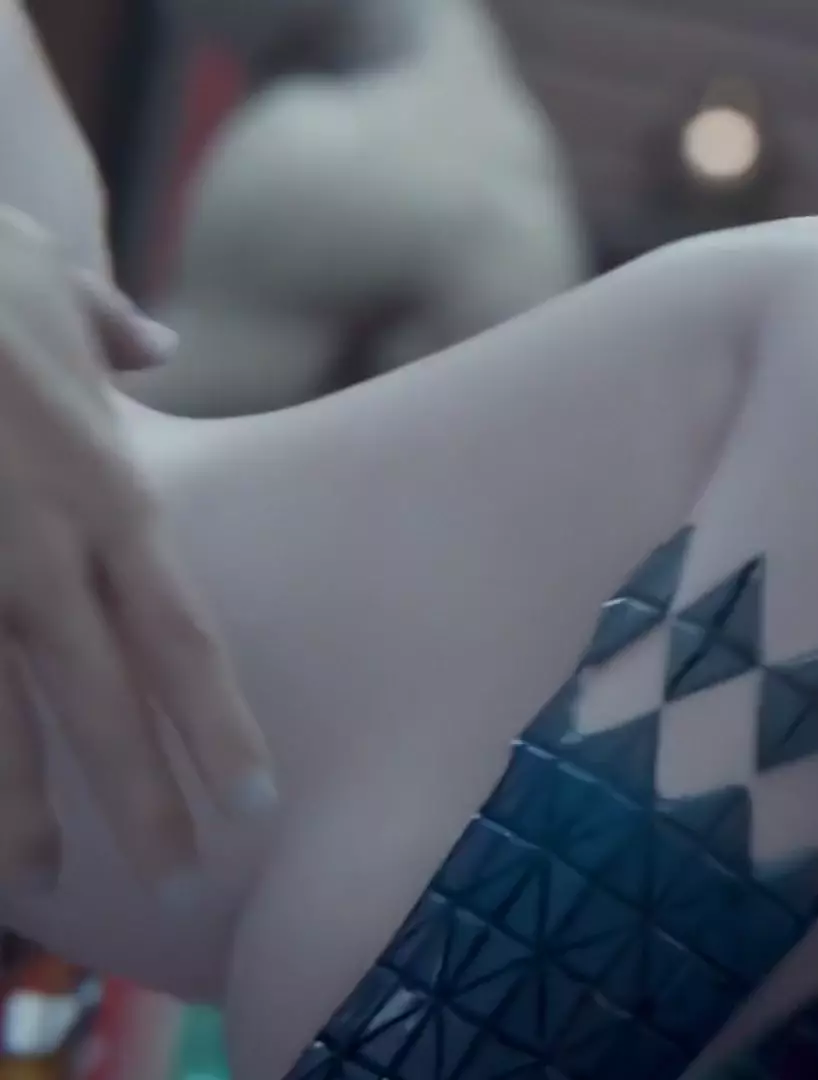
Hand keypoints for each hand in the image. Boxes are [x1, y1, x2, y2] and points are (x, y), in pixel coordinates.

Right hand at [0, 208, 272, 900]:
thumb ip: (108, 330)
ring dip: (20, 808)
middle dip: (143, 798)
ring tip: (45, 888)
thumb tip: (152, 342)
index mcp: (105, 494)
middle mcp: (34, 549)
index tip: (253, 800)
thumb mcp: (42, 277)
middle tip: (184, 882)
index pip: (182, 637)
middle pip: (104, 701)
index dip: (218, 727)